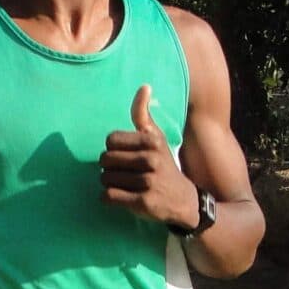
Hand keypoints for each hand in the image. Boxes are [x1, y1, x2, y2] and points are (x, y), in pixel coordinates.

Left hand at [101, 84, 198, 228]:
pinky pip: (108, 196)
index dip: (112, 150)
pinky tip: (120, 197)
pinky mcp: (143, 202)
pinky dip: (107, 198)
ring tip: (125, 185)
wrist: (184, 200)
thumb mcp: (156, 138)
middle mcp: (151, 159)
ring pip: (105, 179)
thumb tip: (144, 86)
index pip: (110, 140)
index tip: (124, 156)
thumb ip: (143, 115)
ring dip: (109, 184)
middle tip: (124, 173)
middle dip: (109, 168)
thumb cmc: (163, 165)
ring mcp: (148, 182)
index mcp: (152, 141)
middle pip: (105, 160)